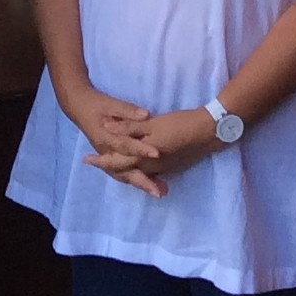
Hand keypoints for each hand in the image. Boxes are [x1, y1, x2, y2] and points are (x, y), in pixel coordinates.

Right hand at [66, 89, 164, 193]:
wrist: (78, 106)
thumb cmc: (95, 104)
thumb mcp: (110, 103)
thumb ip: (127, 110)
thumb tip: (145, 115)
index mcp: (105, 137)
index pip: (125, 145)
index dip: (141, 150)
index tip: (157, 155)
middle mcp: (105, 151)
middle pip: (124, 170)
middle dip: (142, 181)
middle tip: (159, 191)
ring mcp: (106, 156)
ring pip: (123, 174)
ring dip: (140, 184)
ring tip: (159, 192)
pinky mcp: (109, 157)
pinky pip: (121, 172)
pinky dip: (134, 179)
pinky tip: (149, 184)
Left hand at [82, 107, 218, 195]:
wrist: (209, 131)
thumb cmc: (179, 125)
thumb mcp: (151, 125)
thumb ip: (128, 128)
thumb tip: (106, 128)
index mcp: (142, 157)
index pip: (115, 162)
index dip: (100, 161)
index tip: (86, 160)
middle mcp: (150, 166)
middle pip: (125, 170)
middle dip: (110, 166)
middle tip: (95, 162)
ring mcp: (162, 167)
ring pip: (137, 171)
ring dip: (124, 169)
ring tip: (113, 163)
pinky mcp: (172, 164)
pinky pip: (148, 169)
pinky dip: (138, 168)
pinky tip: (138, 163)